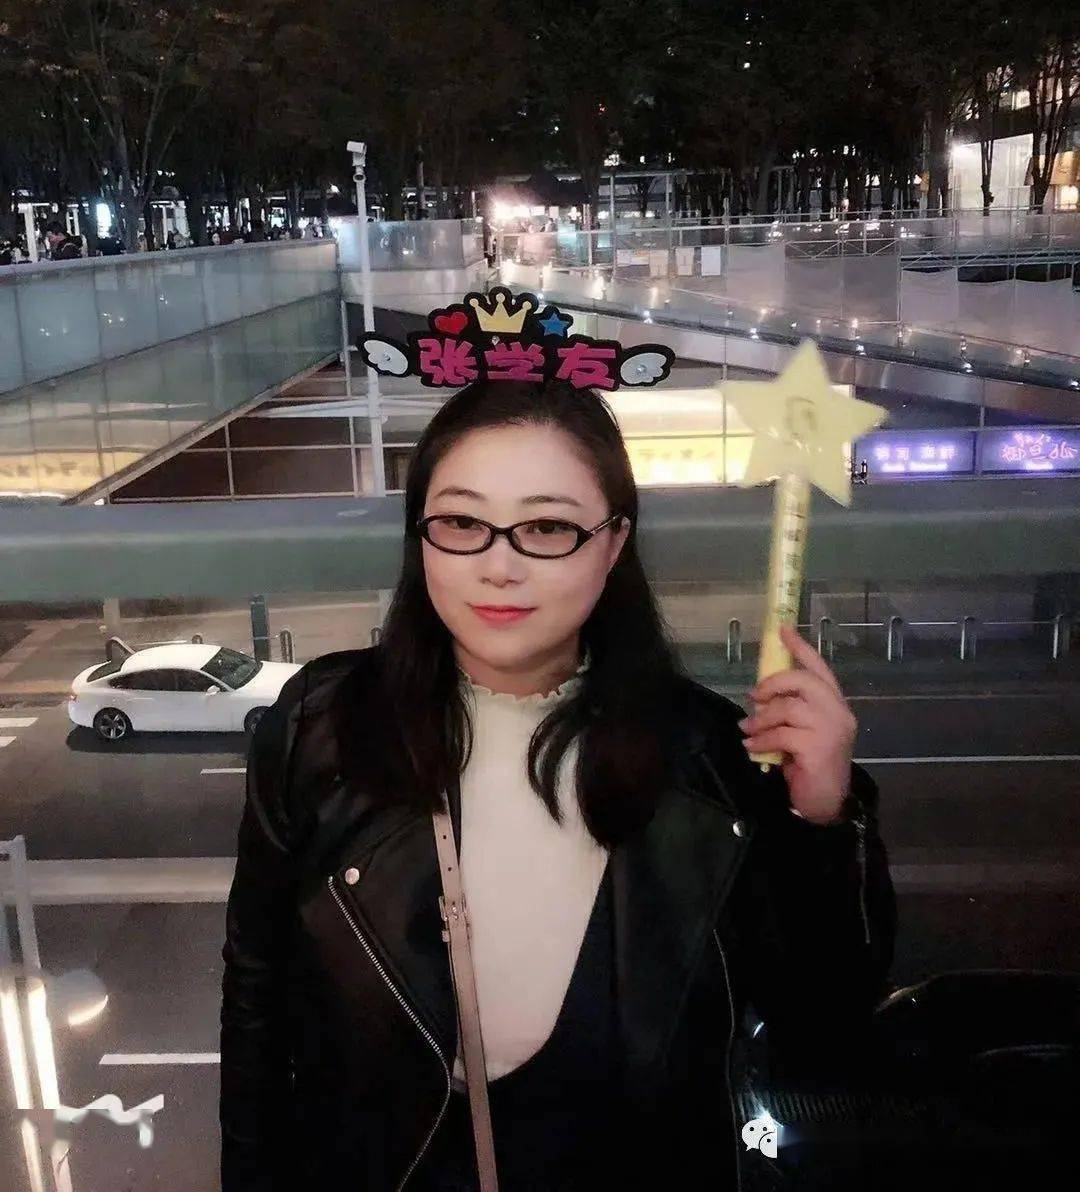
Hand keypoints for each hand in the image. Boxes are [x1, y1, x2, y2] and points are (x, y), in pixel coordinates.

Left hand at [737, 623, 856, 824]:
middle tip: (753, 696)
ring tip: (748, 730)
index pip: (819, 667)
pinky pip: (781, 733)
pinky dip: (761, 738)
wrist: (825, 804)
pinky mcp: (819, 747)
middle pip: (802, 680)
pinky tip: (751, 746)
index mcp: (835, 703)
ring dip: (761, 718)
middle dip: (773, 683)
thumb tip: (760, 697)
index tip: (782, 629)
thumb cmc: (810, 766)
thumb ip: (790, 711)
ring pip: (787, 707)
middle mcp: (838, 711)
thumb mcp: (800, 731)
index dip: (801, 647)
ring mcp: (831, 728)